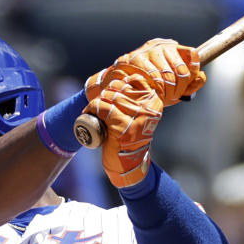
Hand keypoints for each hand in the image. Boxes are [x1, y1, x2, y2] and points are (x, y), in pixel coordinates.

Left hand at [84, 72, 162, 186]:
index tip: (111, 91)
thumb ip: (135, 99)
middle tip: (99, 106)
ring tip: (94, 113)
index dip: (118, 84)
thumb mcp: (137, 115)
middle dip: (105, 95)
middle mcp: (146, 108)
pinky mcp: (122, 128)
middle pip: (118, 88)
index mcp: (153, 101)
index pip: (134, 80)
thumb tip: (122, 79)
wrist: (129, 164)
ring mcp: (135, 118)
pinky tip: (90, 116)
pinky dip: (92, 110)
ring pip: (108, 97)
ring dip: (97, 104)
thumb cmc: (130, 137)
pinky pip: (102, 109)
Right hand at [87, 39, 204, 107]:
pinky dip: (155, 89)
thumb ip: (191, 83)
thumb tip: (202, 76)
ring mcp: (147, 52)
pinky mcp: (135, 59)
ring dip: (167, 92)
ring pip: (168, 76)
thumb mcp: (173, 86)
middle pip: (182, 70)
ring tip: (161, 96)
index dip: (193, 72)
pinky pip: (153, 78)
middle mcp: (161, 46)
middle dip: (179, 88)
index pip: (192, 54)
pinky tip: (151, 92)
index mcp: (172, 48)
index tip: (185, 85)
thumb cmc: (150, 85)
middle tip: (172, 97)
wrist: (118, 85)